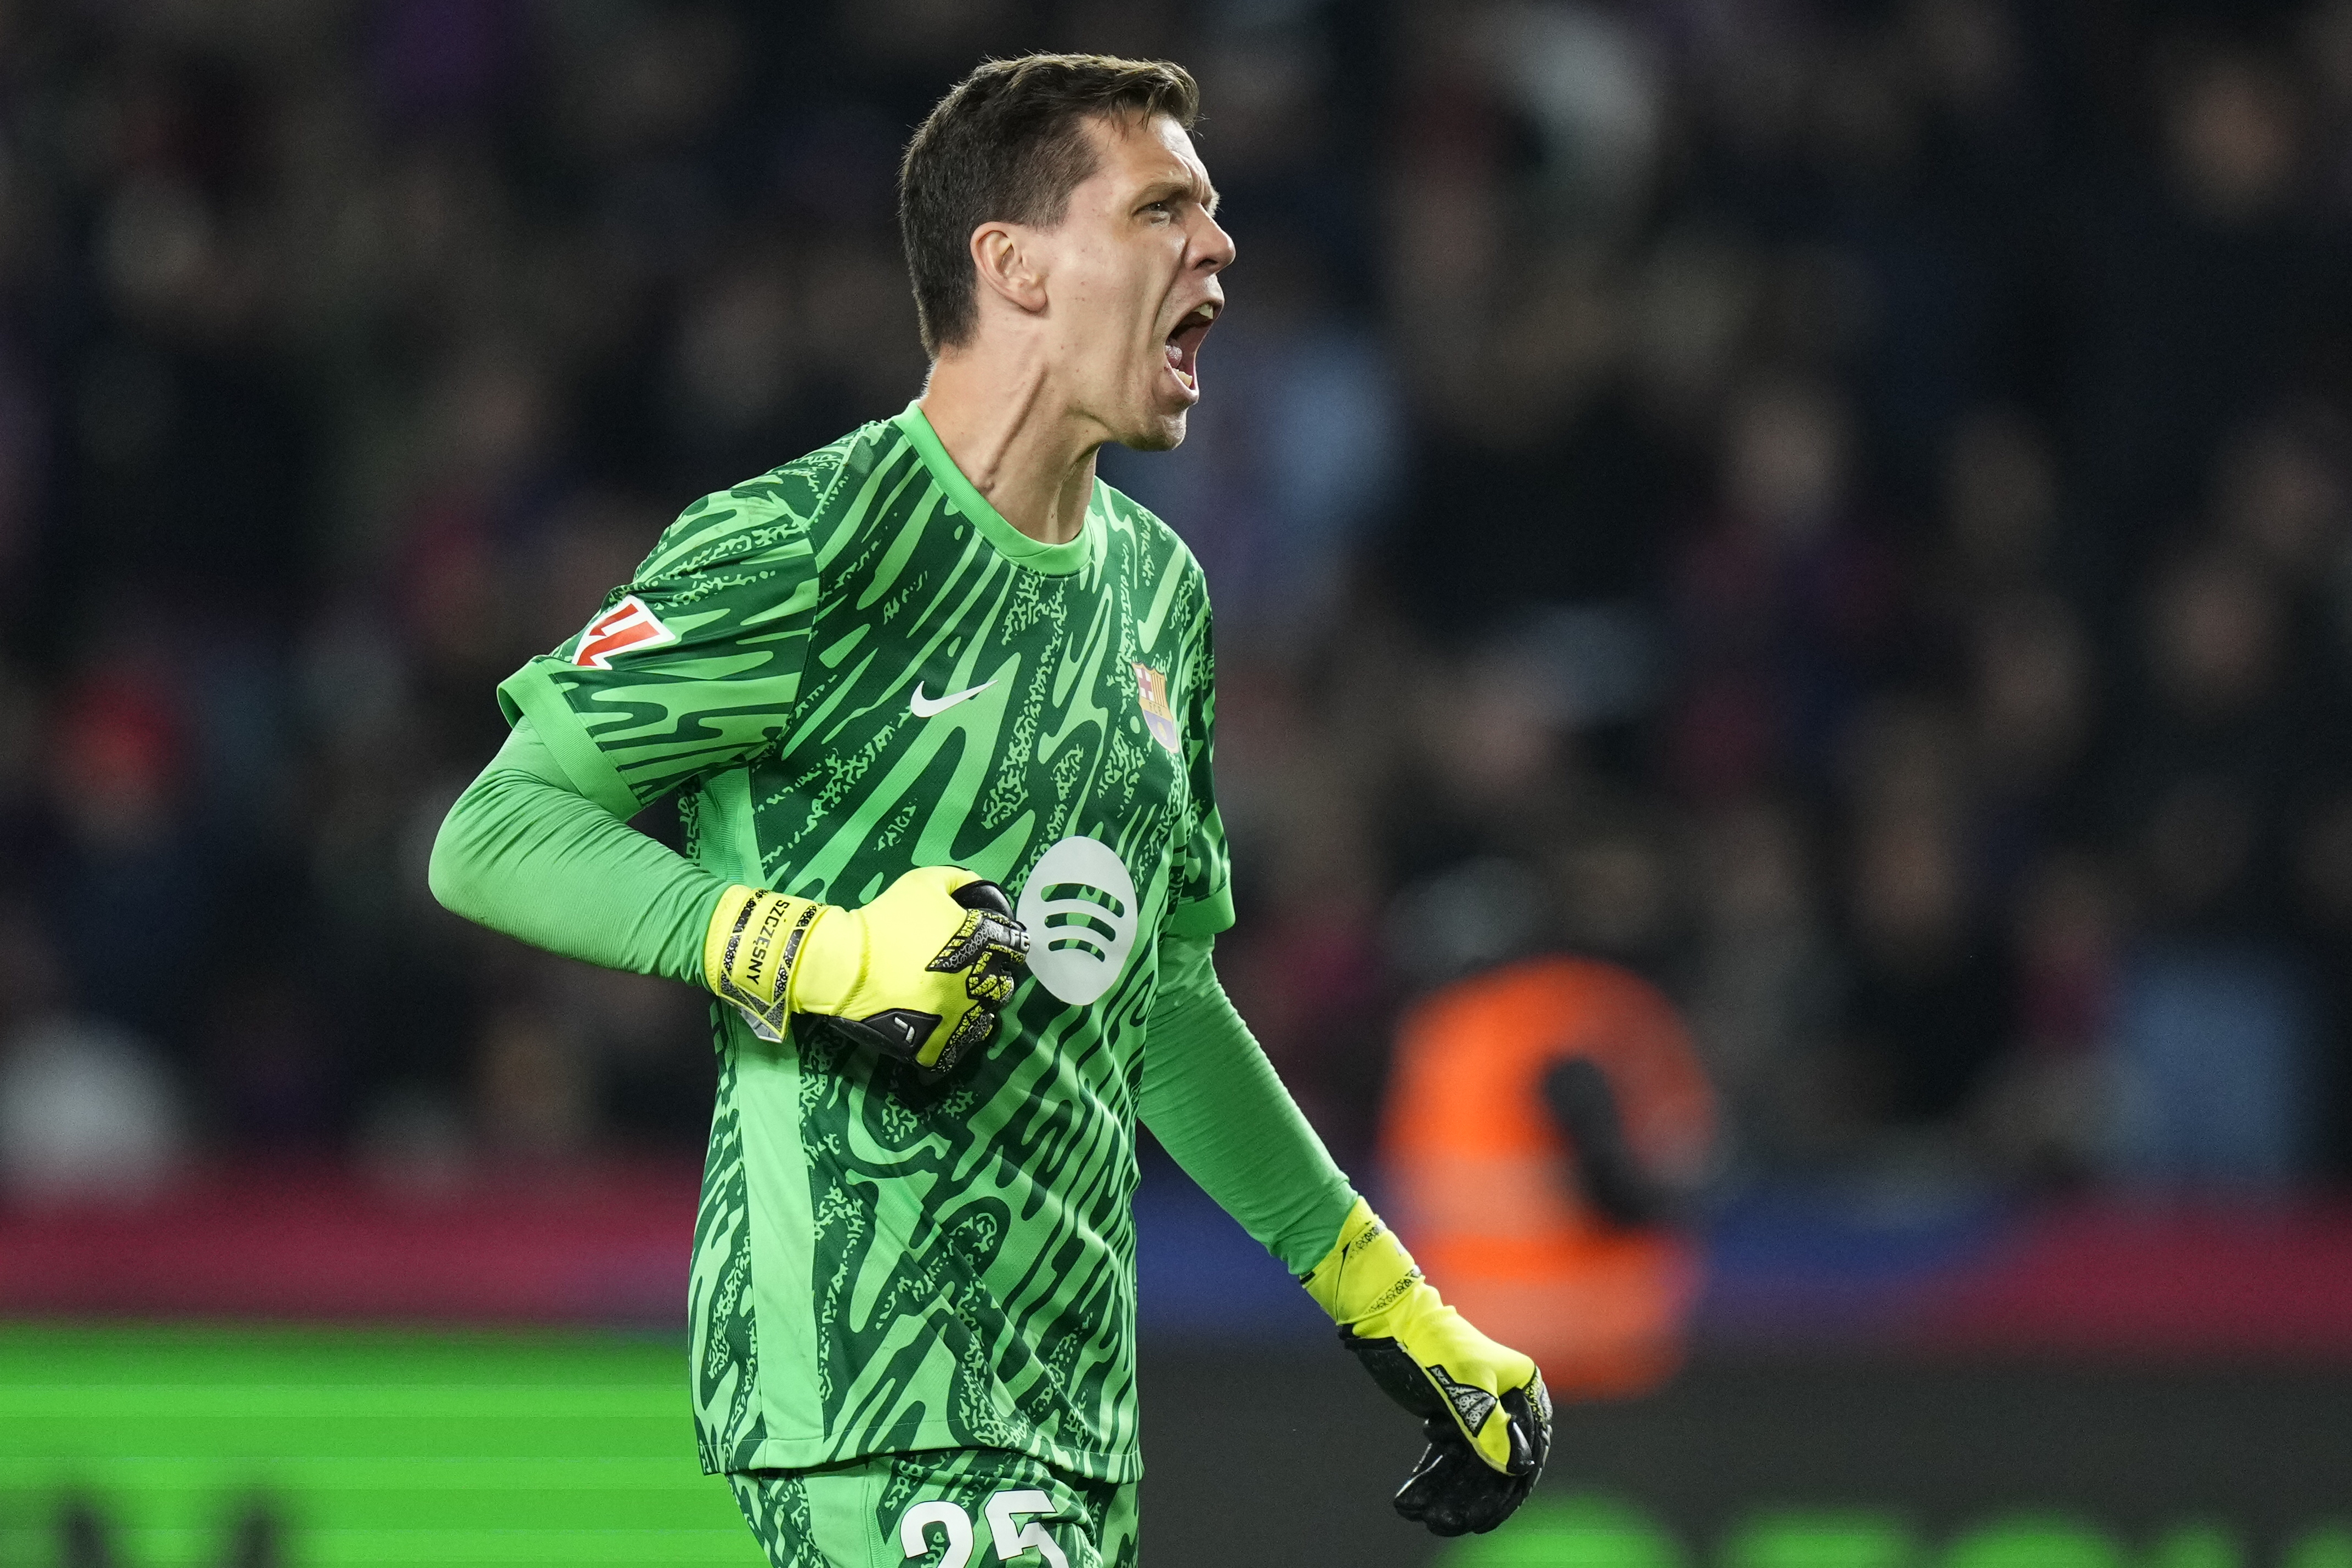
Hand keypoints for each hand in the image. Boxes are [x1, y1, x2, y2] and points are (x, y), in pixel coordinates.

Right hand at [703, 866, 1030, 1072]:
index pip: (1014, 946)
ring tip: (958, 1002)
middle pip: (1004, 984)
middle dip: (991, 977)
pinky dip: (957, 1039)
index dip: (1003, 944)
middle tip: (971, 974)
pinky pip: (959, 1048)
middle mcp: (978, 981)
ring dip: (978, 1009)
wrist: (843, 961)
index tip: (987, 946)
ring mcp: (959, 1016)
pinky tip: (945, 1027)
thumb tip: (981, 889)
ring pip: (988, 1019)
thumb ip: (959, 881)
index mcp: (981, 942)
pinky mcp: (938, 1044)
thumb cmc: (885, 918)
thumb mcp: (923, 882)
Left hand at [1302, 1199, 1551, 1535]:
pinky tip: (1410, 1501)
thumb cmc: (1433, 1344)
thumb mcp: (1465, 1386)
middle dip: (1470, 1496)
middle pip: (1496, 1462)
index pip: (1528, 1448)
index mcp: (1523, 1388)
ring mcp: (1477, 1410)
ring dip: (1446, 1492)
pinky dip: (1429, 1477)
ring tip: (1423, 1517)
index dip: (1509, 1488)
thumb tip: (1518, 1468)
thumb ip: (1490, 1427)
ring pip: (1466, 1463)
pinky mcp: (1449, 1415)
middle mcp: (1505, 1402)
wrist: (1389, 1321)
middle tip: (1446, 1523)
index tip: (1485, 1518)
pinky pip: (1444, 1456)